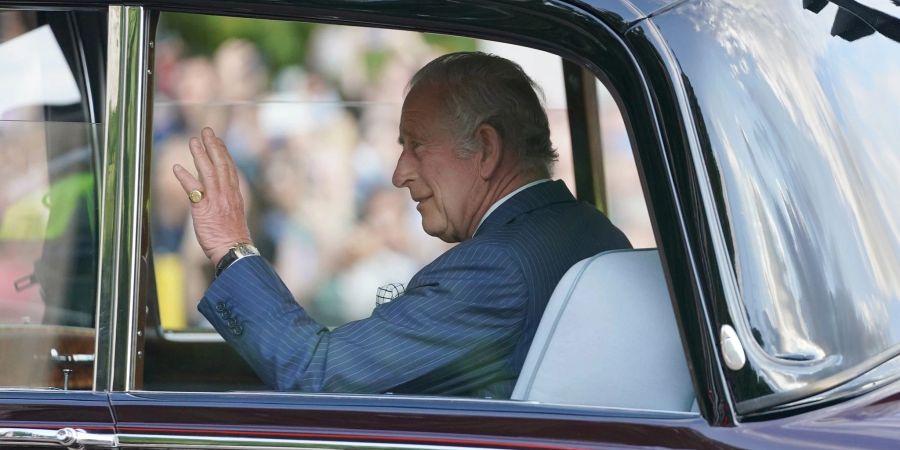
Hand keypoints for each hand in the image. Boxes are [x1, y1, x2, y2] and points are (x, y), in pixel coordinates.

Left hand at [173, 127, 251, 265]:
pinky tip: (177, 167)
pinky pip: (194, 190)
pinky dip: (185, 177)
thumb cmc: (233, 238)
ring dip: (200, 155)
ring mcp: (217, 200)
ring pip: (209, 172)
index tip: (218, 140)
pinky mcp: (204, 209)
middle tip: (206, 131)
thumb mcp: (234, 216)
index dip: (224, 153)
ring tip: (193, 140)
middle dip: (213, 146)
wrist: (234, 251)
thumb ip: (227, 202)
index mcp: (235, 195)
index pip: (230, 169)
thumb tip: (219, 197)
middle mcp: (227, 194)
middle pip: (221, 165)